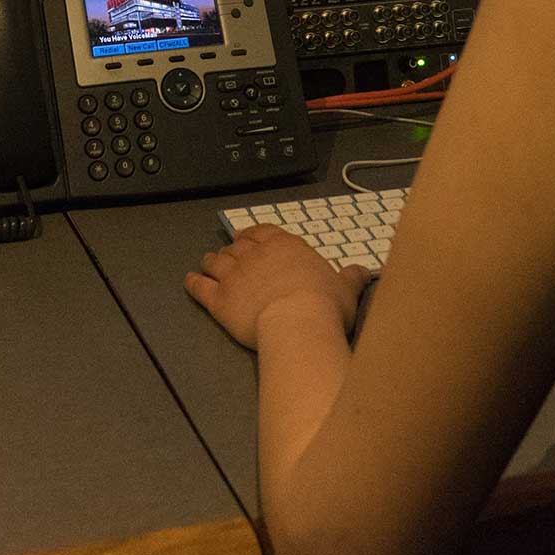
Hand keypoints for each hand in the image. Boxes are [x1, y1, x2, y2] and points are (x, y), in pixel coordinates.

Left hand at [186, 224, 371, 349]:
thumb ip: (351, 277)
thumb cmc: (325, 304)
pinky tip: (189, 281)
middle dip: (232, 249)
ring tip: (207, 263)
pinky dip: (193, 283)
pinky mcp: (219, 299)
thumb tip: (364, 271)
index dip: (254, 234)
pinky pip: (200, 287)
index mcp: (285, 246)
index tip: (247, 236)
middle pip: (237, 246)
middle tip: (228, 253)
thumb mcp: (346, 288)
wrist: (297, 322)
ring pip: (216, 261)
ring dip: (211, 261)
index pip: (264, 231)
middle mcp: (255, 254)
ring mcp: (234, 275)